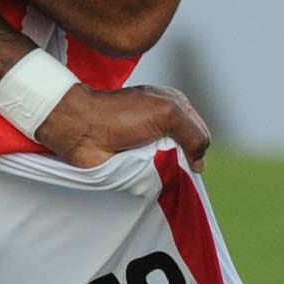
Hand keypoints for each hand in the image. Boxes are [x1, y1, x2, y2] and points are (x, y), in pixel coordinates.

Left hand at [34, 77, 209, 168]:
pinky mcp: (137, 160)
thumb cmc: (121, 114)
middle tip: (176, 167)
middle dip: (185, 160)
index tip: (193, 160)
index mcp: (173, 105)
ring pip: (172, 164)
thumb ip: (194, 133)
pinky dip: (155, 178)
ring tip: (160, 173)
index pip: (200, 131)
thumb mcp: (167, 113)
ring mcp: (149, 142)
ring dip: (169, 170)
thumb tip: (200, 162)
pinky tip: (151, 179)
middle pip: (188, 149)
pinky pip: (155, 175)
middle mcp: (163, 123)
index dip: (198, 146)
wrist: (83, 129)